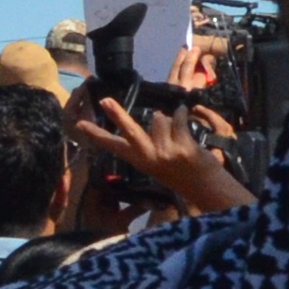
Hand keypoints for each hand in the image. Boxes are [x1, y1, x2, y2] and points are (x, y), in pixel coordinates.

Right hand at [85, 101, 251, 215]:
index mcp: (141, 161)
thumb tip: (156, 115)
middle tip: (105, 100)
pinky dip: (183, 116)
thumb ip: (155, 142)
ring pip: (160, 119)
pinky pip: (179, 119)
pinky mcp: (183, 148)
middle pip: (130, 132)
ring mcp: (166, 153)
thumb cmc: (184, 174)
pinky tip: (186, 124)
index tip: (79, 124)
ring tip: (178, 136)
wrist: (208, 189)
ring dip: (169, 120)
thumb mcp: (161, 163)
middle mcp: (150, 158)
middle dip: (117, 115)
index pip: (114, 146)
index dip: (96, 135)